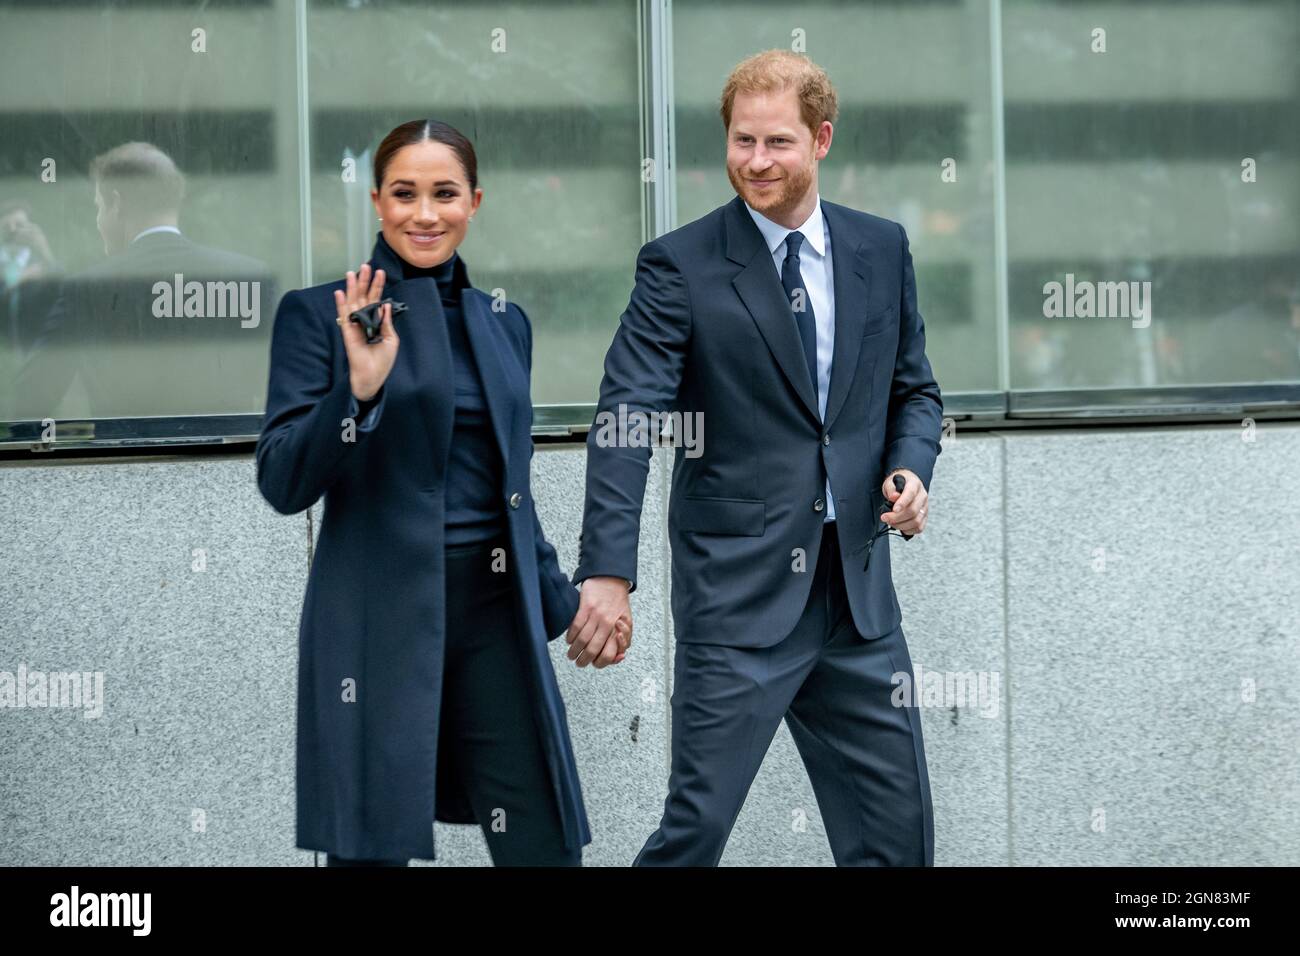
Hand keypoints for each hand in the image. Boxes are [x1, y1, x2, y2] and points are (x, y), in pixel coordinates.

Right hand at [334, 263, 398, 401]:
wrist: (373, 375)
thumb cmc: (383, 360)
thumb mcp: (391, 339)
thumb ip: (387, 321)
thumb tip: (385, 304)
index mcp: (376, 321)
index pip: (376, 299)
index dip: (378, 286)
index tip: (380, 272)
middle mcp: (364, 320)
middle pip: (363, 296)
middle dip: (364, 281)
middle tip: (366, 266)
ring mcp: (355, 325)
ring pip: (353, 302)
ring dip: (352, 287)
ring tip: (353, 273)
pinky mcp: (347, 332)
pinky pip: (343, 315)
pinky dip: (341, 303)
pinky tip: (339, 292)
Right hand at [566, 576, 631, 668]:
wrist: (611, 578)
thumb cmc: (618, 602)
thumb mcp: (627, 622)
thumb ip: (625, 640)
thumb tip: (620, 656)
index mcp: (619, 630)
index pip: (609, 655)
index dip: (600, 663)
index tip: (594, 663)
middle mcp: (608, 624)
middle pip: (593, 650)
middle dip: (583, 661)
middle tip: (579, 662)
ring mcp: (596, 615)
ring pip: (582, 640)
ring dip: (574, 651)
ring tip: (571, 654)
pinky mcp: (586, 607)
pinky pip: (576, 626)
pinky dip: (570, 636)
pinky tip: (569, 640)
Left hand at [881, 468, 928, 534]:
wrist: (905, 485)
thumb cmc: (896, 484)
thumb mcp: (890, 482)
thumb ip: (891, 488)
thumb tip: (894, 497)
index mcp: (915, 484)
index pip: (911, 494)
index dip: (902, 503)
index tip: (894, 510)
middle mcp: (923, 496)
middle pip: (913, 510)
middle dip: (896, 517)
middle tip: (884, 518)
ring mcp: (925, 507)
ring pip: (916, 521)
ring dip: (900, 525)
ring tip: (890, 522)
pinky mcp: (924, 517)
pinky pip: (919, 528)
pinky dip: (907, 530)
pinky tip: (899, 526)